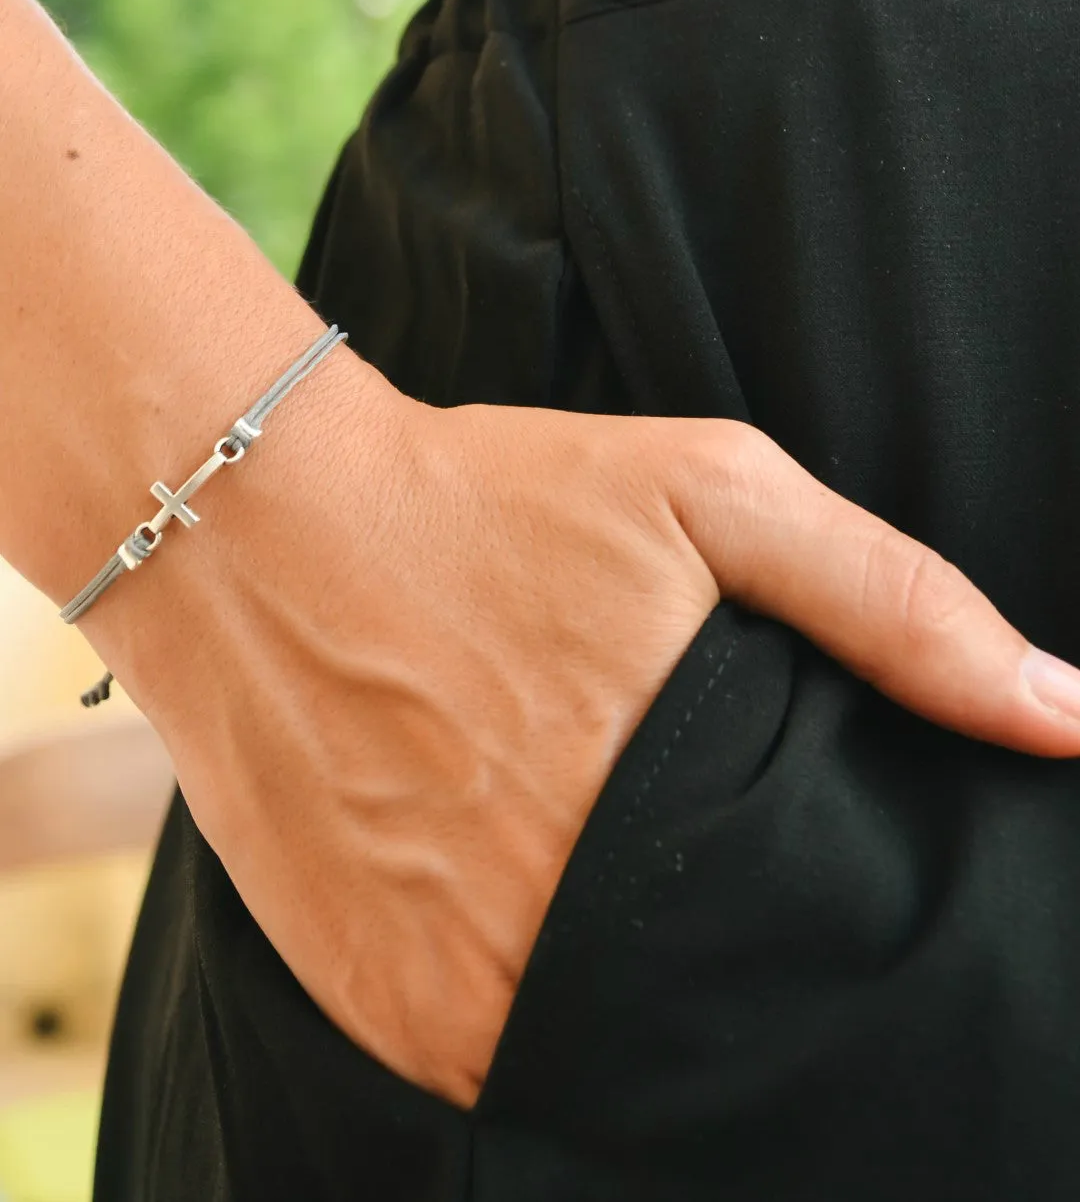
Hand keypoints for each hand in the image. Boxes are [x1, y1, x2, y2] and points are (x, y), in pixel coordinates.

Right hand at [86, 357, 1079, 1107]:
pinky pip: (490, 1058)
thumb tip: (1070, 717)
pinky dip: (521, 995)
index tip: (795, 870)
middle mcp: (552, 938)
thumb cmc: (493, 497)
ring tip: (587, 855)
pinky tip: (508, 881)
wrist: (255, 521)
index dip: (819, 919)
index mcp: (662, 821)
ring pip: (601, 1054)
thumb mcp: (709, 494)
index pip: (811, 956)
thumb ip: (895, 605)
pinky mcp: (365, 1004)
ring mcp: (444, 990)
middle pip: (708, 1015)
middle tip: (679, 844)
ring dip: (618, 982)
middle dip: (721, 951)